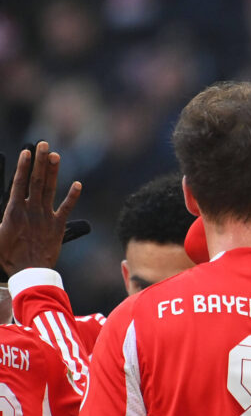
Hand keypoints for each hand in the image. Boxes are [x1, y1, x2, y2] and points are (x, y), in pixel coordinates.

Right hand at [0, 141, 80, 275]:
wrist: (29, 272)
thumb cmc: (9, 255)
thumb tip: (3, 208)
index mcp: (14, 211)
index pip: (19, 183)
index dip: (23, 166)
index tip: (26, 151)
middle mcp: (31, 210)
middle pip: (36, 180)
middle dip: (40, 161)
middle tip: (44, 143)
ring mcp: (46, 217)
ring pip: (50, 189)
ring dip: (53, 171)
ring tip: (56, 155)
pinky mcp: (58, 226)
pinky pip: (67, 209)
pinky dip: (72, 196)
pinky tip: (78, 184)